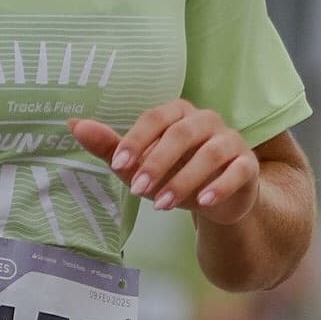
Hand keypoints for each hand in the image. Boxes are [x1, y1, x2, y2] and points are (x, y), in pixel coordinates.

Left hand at [70, 102, 257, 222]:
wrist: (216, 198)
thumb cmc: (173, 174)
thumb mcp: (139, 165)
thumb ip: (110, 146)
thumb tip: (73, 125)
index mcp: (177, 113)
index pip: (155, 118)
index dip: (136, 140)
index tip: (118, 164)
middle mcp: (206, 120)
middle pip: (182, 133)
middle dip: (157, 162)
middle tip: (137, 190)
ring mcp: (230, 140)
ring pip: (211, 153)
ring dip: (184, 179)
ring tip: (163, 206)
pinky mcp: (247, 164)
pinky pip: (238, 170)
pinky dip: (220, 186)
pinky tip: (202, 203)